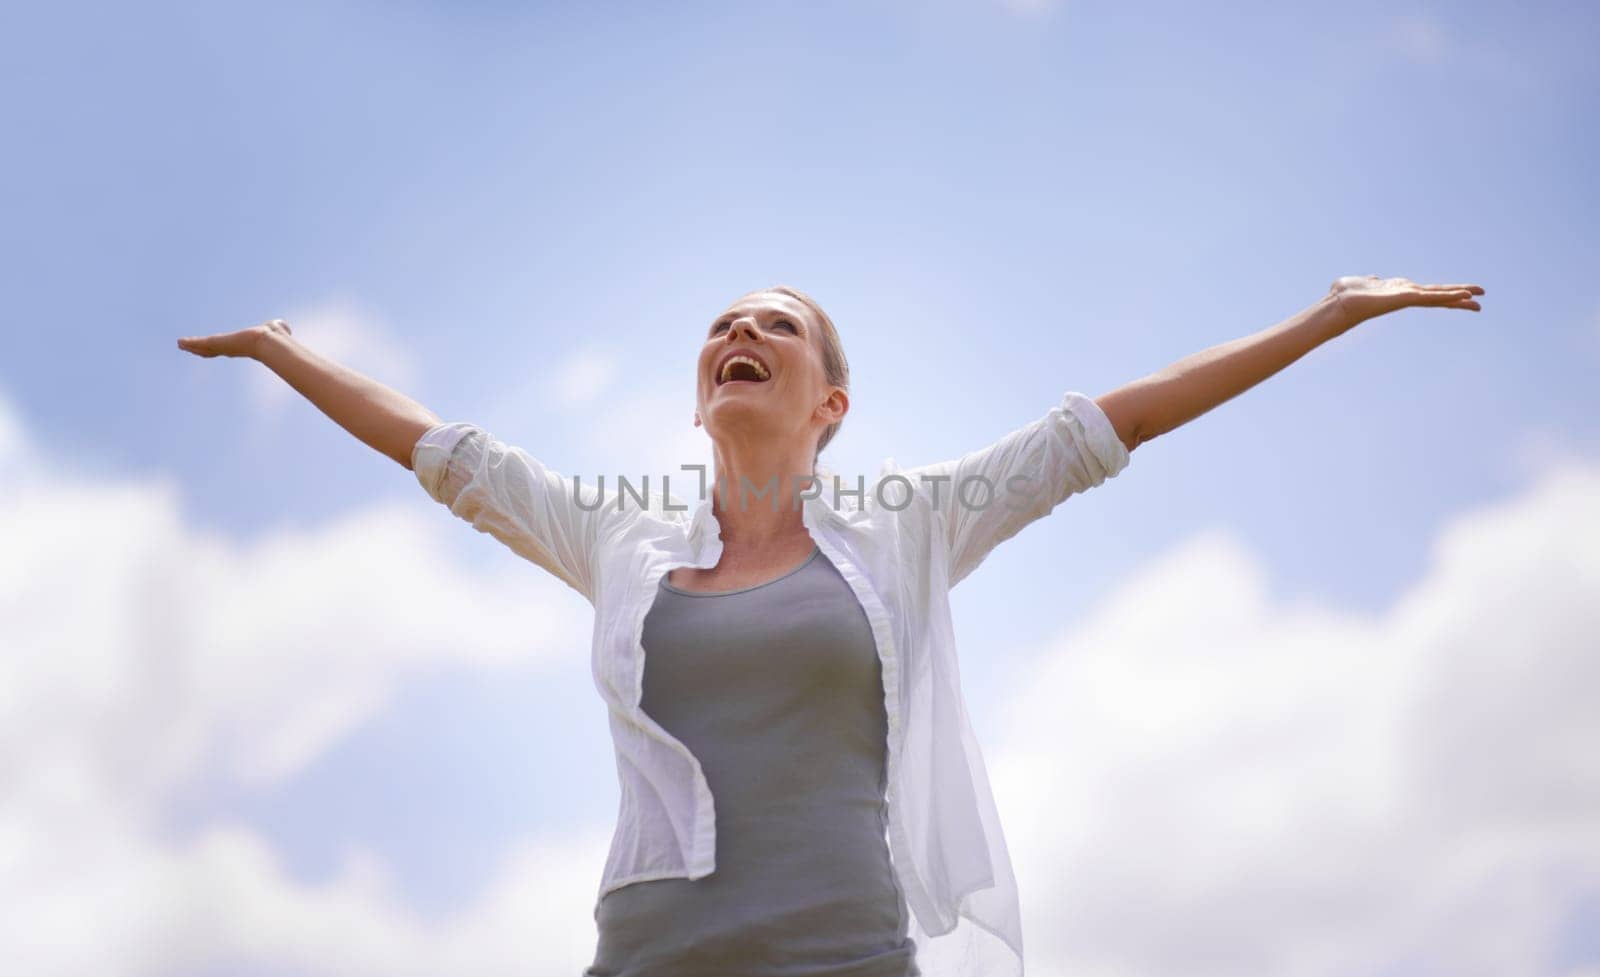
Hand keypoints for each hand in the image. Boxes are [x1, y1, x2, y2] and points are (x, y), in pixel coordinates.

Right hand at [176, 318, 293, 359]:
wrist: (268, 342)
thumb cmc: (274, 337)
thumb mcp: (275, 329)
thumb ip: (278, 328)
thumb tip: (284, 327)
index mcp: (242, 346)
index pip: (228, 348)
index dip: (220, 348)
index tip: (214, 349)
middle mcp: (231, 350)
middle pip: (213, 350)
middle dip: (202, 349)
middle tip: (191, 348)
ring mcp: (223, 348)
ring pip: (204, 348)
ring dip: (192, 346)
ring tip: (181, 344)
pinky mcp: (217, 343)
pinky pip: (200, 343)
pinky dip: (190, 343)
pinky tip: (180, 342)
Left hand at [1328, 275, 1484, 326]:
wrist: (1338, 303)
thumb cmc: (1346, 294)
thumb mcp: (1362, 282)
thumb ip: (1370, 280)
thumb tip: (1372, 279)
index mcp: (1400, 290)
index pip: (1428, 291)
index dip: (1445, 292)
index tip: (1462, 293)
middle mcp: (1406, 294)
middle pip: (1438, 295)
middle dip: (1459, 296)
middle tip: (1480, 299)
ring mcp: (1407, 297)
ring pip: (1438, 296)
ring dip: (1458, 296)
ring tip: (1478, 298)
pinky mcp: (1405, 299)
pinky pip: (1431, 297)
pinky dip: (1447, 296)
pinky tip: (1463, 296)